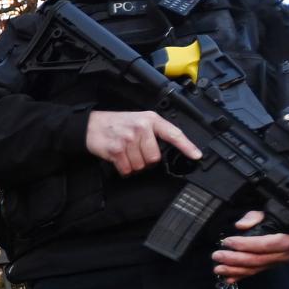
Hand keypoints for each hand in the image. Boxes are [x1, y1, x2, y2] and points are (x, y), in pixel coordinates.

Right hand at [85, 110, 200, 176]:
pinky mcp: (117, 150)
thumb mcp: (138, 120)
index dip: (187, 146)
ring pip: (141, 166)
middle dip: (145, 159)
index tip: (197, 155)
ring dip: (133, 164)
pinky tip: (118, 158)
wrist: (91, 125)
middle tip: (135, 150)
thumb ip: (154, 132)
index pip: (173, 133)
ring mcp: (129, 138)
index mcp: (150, 119)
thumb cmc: (117, 124)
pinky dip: (123, 168)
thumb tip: (169, 149)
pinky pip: (127, 169)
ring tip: (125, 152)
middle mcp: (141, 127)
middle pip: (154, 158)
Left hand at [213, 210, 288, 280]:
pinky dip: (240, 276)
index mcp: (286, 240)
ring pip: (254, 269)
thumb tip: (241, 225)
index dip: (244, 244)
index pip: (264, 245)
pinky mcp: (269, 267)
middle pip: (256, 260)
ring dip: (234, 270)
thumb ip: (254, 217)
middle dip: (234, 259)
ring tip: (219, 268)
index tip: (228, 241)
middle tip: (218, 255)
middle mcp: (283, 254)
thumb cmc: (279, 221)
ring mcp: (276, 263)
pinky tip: (228, 278)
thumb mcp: (268, 213)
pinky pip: (254, 273)